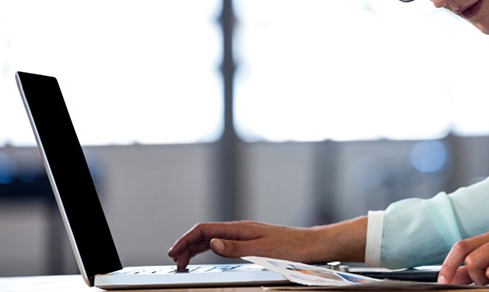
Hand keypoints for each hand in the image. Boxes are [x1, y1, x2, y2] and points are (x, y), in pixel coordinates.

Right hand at [167, 217, 366, 270]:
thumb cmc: (293, 247)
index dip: (186, 239)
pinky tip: (209, 256)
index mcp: (241, 228)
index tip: (174, 252)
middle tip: (175, 260)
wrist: (313, 245)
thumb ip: (236, 247)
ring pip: (214, 238)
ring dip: (197, 248)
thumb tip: (212, 242)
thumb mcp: (262, 250)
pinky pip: (225, 243)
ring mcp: (248, 235)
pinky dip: (211, 249)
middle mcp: (243, 229)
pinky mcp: (254, 242)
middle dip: (187, 245)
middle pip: (207, 233)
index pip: (205, 229)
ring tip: (186, 260)